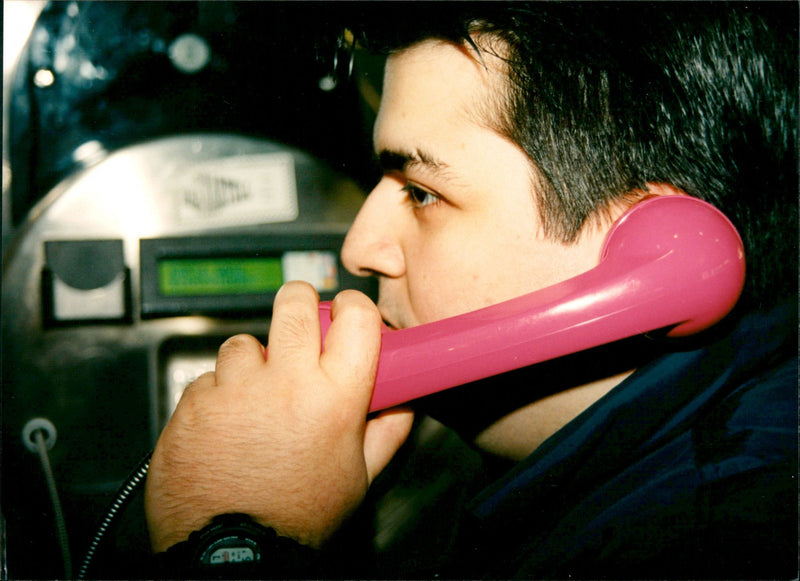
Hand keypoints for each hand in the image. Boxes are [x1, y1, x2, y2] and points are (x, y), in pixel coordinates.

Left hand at [144, 282, 413, 550]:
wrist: (233, 556)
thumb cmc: (298, 519)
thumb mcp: (358, 479)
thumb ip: (386, 434)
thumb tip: (402, 404)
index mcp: (335, 397)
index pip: (355, 317)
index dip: (353, 307)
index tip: (347, 313)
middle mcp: (285, 381)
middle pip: (293, 304)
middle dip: (298, 302)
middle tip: (298, 321)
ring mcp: (234, 388)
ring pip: (243, 343)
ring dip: (251, 362)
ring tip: (254, 397)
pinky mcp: (194, 403)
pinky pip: (207, 380)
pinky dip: (217, 396)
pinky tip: (225, 426)